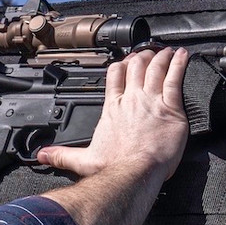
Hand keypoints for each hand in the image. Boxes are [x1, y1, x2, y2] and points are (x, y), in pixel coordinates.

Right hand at [36, 47, 188, 183]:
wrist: (133, 174)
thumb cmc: (112, 168)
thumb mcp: (82, 160)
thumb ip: (62, 155)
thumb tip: (42, 155)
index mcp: (112, 109)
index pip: (114, 77)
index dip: (121, 65)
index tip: (126, 61)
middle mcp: (131, 100)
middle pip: (136, 67)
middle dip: (142, 56)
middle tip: (148, 53)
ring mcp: (151, 101)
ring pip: (155, 69)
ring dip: (161, 57)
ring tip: (166, 50)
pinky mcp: (170, 108)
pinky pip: (174, 79)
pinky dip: (179, 64)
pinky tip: (183, 57)